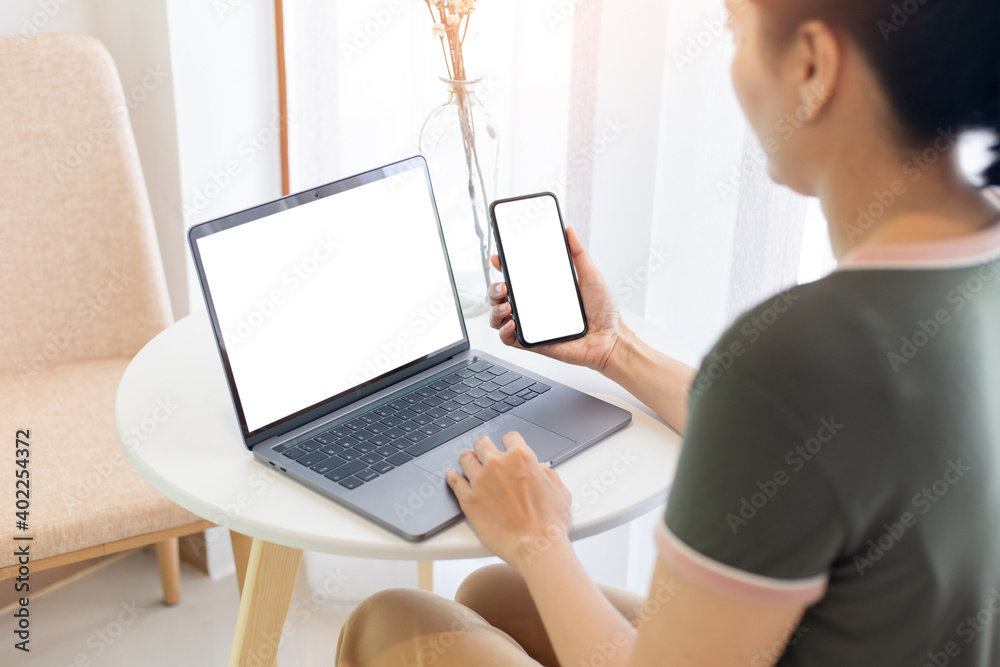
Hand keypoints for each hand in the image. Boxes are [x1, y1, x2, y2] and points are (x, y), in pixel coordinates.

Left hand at [446, 432, 572, 571]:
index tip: (507, 447)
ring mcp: (480, 481)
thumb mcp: (560, 492)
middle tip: (485, 453)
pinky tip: (452, 474)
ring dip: (469, 460)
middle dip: (485, 447)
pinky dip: (452, 476)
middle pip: (482, 443)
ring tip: (469, 463)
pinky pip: (454, 480)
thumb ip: (550, 476)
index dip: (509, 442)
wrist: (535, 546)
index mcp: (521, 458)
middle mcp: (498, 464)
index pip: (510, 437)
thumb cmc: (550, 523)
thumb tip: (543, 471)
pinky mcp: (468, 499)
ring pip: (465, 458)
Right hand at [488, 226, 628, 373]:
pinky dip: (504, 331)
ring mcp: (532, 324)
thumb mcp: (591, 275)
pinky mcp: (533, 342)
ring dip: (495, 309)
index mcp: (544, 290)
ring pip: (498, 316)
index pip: (516, 277)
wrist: (611, 339)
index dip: (502, 267)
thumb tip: (569, 231)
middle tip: (503, 286)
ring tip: (506, 305)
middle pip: (501, 296)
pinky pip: (508, 339)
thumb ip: (578, 253)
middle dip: (493, 288)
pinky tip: (512, 323)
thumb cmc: (604, 312)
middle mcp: (534, 306)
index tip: (499, 258)